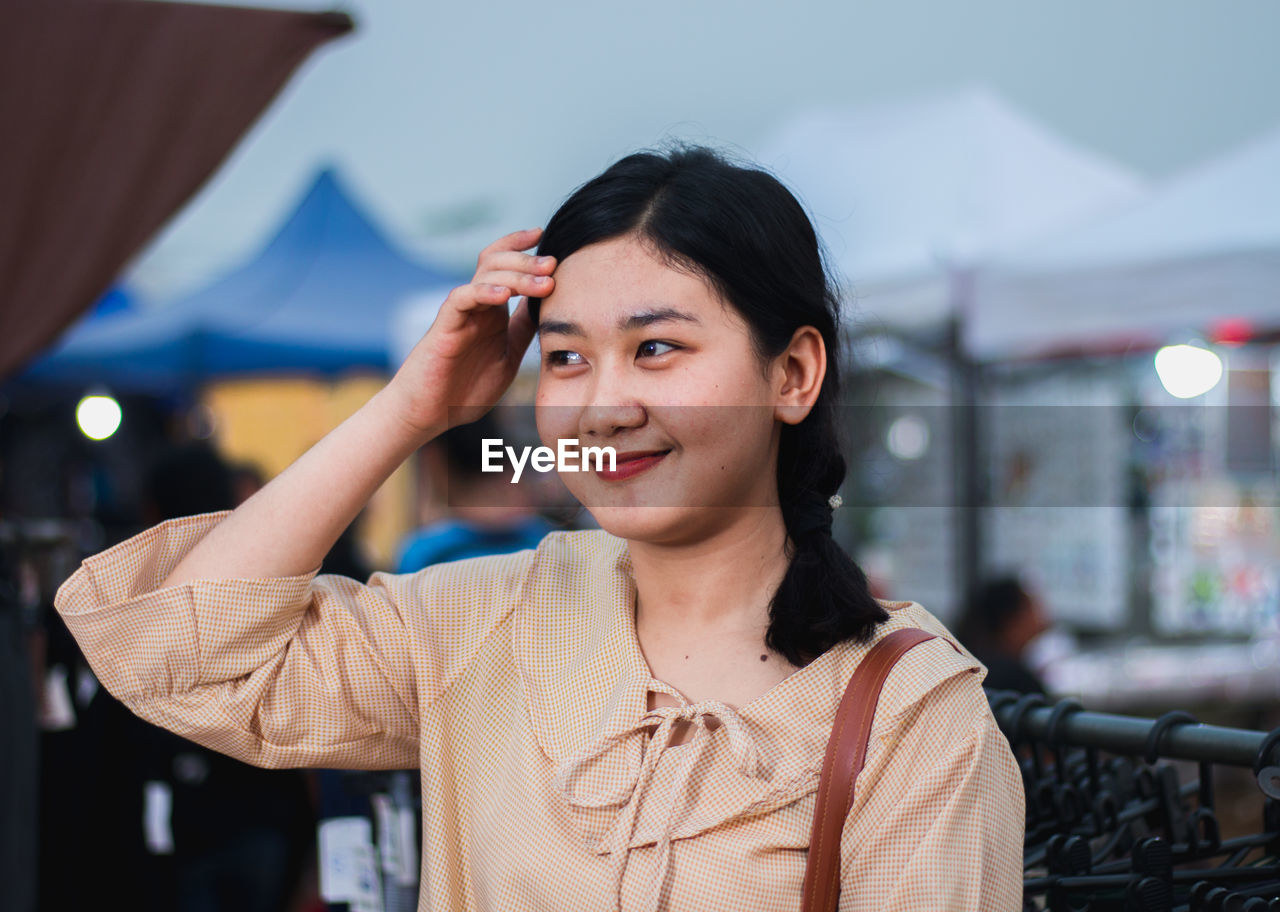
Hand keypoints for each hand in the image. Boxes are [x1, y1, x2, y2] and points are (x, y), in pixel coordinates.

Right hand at [385, 228, 553, 437]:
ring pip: (483, 276)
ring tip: (542, 281)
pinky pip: (460, 299)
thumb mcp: (508, 356)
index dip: (522, 246)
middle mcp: (475, 306)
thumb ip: (524, 330)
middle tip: (553, 264)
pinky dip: (482, 293)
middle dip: (527, 260)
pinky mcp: (444, 328)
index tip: (547, 235)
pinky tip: (504, 296)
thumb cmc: (465, 389)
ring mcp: (459, 314)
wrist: (430, 414)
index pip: (504, 265)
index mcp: (491, 311)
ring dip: (515, 275)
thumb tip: (548, 305)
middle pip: (497, 263)